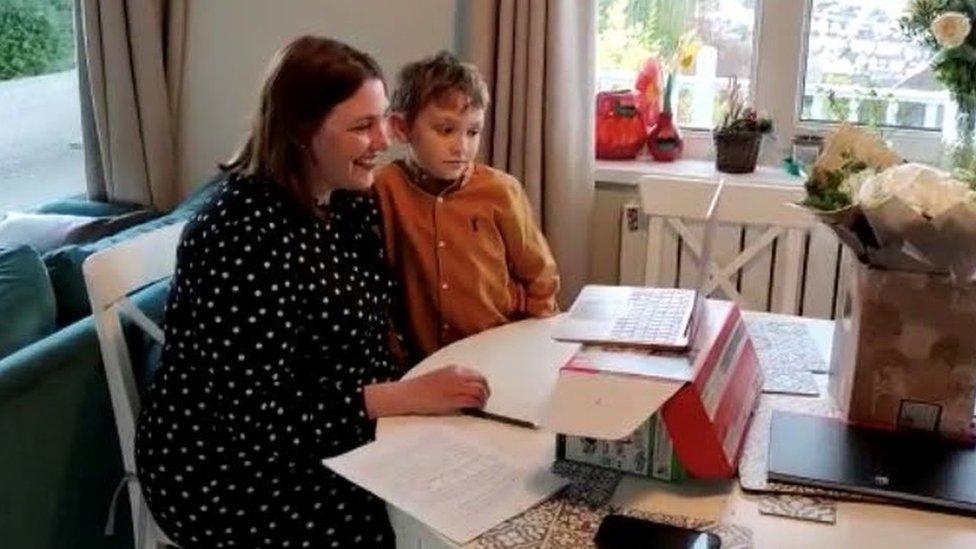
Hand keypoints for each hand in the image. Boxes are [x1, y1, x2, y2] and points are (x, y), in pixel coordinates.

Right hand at [364, 365, 489, 417]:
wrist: (407, 394)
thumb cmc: (421, 388)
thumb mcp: (440, 376)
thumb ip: (455, 379)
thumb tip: (468, 388)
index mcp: (455, 369)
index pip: (478, 375)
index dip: (483, 385)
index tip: (483, 392)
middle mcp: (458, 376)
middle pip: (482, 382)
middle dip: (486, 392)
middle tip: (484, 401)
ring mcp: (456, 388)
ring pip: (480, 392)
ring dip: (482, 401)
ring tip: (479, 407)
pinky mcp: (453, 400)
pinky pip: (472, 402)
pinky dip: (476, 406)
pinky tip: (474, 410)